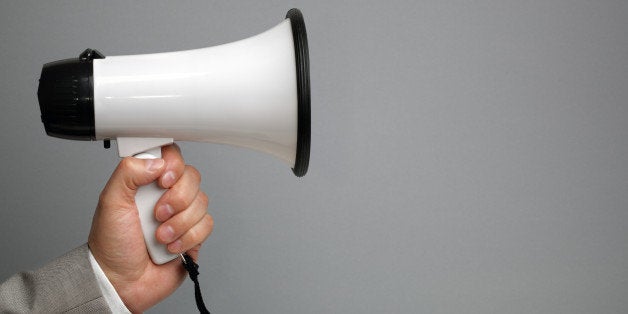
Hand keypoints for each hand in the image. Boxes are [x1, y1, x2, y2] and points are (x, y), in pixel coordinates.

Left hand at [88, 144, 212, 312]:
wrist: (121, 281)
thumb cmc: (111, 244)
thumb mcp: (110, 202)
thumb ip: (129, 172)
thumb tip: (156, 161)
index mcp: (147, 181)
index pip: (172, 157)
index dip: (173, 166)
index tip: (162, 181)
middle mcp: (167, 194)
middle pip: (192, 178)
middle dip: (176, 199)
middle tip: (157, 214)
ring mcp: (182, 214)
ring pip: (202, 202)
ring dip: (179, 223)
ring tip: (160, 237)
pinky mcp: (194, 235)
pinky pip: (207, 225)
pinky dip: (188, 238)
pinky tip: (170, 247)